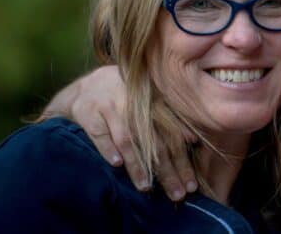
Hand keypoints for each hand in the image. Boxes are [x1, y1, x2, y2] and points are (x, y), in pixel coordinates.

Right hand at [46, 66, 198, 200]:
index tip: (191, 185)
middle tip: (176, 194)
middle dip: (166, 171)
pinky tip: (116, 165)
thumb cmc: (125, 99)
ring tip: (146, 186)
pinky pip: (100, 134)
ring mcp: (111, 107)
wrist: (88, 86)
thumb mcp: (148, 104)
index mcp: (153, 103)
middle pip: (154, 142)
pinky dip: (108, 149)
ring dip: (137, 165)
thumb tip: (192, 140)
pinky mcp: (89, 113)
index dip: (183, 162)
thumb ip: (170, 120)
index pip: (173, 137)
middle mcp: (135, 104)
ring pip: (127, 140)